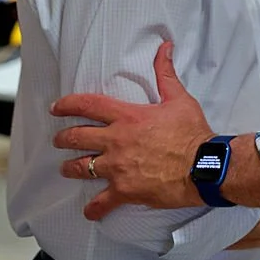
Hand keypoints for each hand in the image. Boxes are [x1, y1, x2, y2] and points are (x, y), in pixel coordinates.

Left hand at [51, 41, 212, 219]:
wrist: (203, 165)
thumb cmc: (192, 132)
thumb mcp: (179, 99)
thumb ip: (166, 74)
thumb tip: (164, 48)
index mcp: (128, 117)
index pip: (89, 105)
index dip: (67, 104)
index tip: (56, 107)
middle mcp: (117, 141)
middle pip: (77, 138)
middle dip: (64, 139)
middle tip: (60, 140)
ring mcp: (118, 168)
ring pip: (81, 168)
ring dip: (71, 168)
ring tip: (67, 169)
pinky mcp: (124, 190)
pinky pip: (102, 202)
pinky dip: (94, 208)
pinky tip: (90, 211)